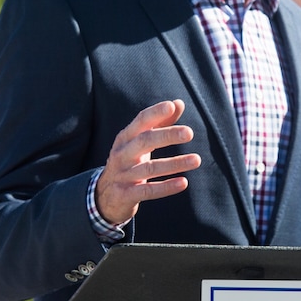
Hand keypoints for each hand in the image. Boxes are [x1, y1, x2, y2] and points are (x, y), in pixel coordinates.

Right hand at [95, 100, 200, 224]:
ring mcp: (122, 175)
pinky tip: (183, 182)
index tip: (172, 106)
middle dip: (166, 135)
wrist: (104, 197)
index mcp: (125, 138)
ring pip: (149, 168)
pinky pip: (148, 191)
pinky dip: (166, 187)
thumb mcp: (139, 142)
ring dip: (174, 164)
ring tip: (196, 160)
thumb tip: (178, 103)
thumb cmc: (129, 162)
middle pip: (144, 141)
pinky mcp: (124, 195)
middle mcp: (121, 154)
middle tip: (189, 132)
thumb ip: (159, 123)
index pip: (140, 121)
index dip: (155, 113)